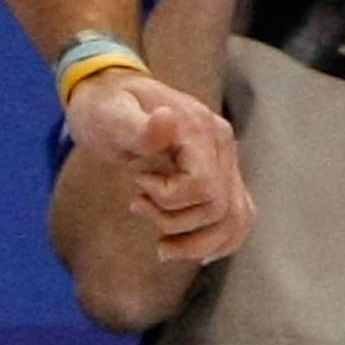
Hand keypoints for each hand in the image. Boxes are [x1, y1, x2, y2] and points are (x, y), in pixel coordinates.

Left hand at [63, 66, 252, 265]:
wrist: (111, 94)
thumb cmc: (105, 108)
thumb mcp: (110, 117)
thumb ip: (139, 127)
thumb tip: (167, 121)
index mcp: (199, 129)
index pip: (204, 186)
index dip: (169, 199)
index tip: (137, 186)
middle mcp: (221, 144)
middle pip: (219, 209)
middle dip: (176, 224)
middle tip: (138, 208)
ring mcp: (226, 160)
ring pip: (235, 220)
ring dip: (199, 243)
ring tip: (162, 246)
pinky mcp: (222, 175)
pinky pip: (239, 217)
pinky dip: (220, 241)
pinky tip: (193, 250)